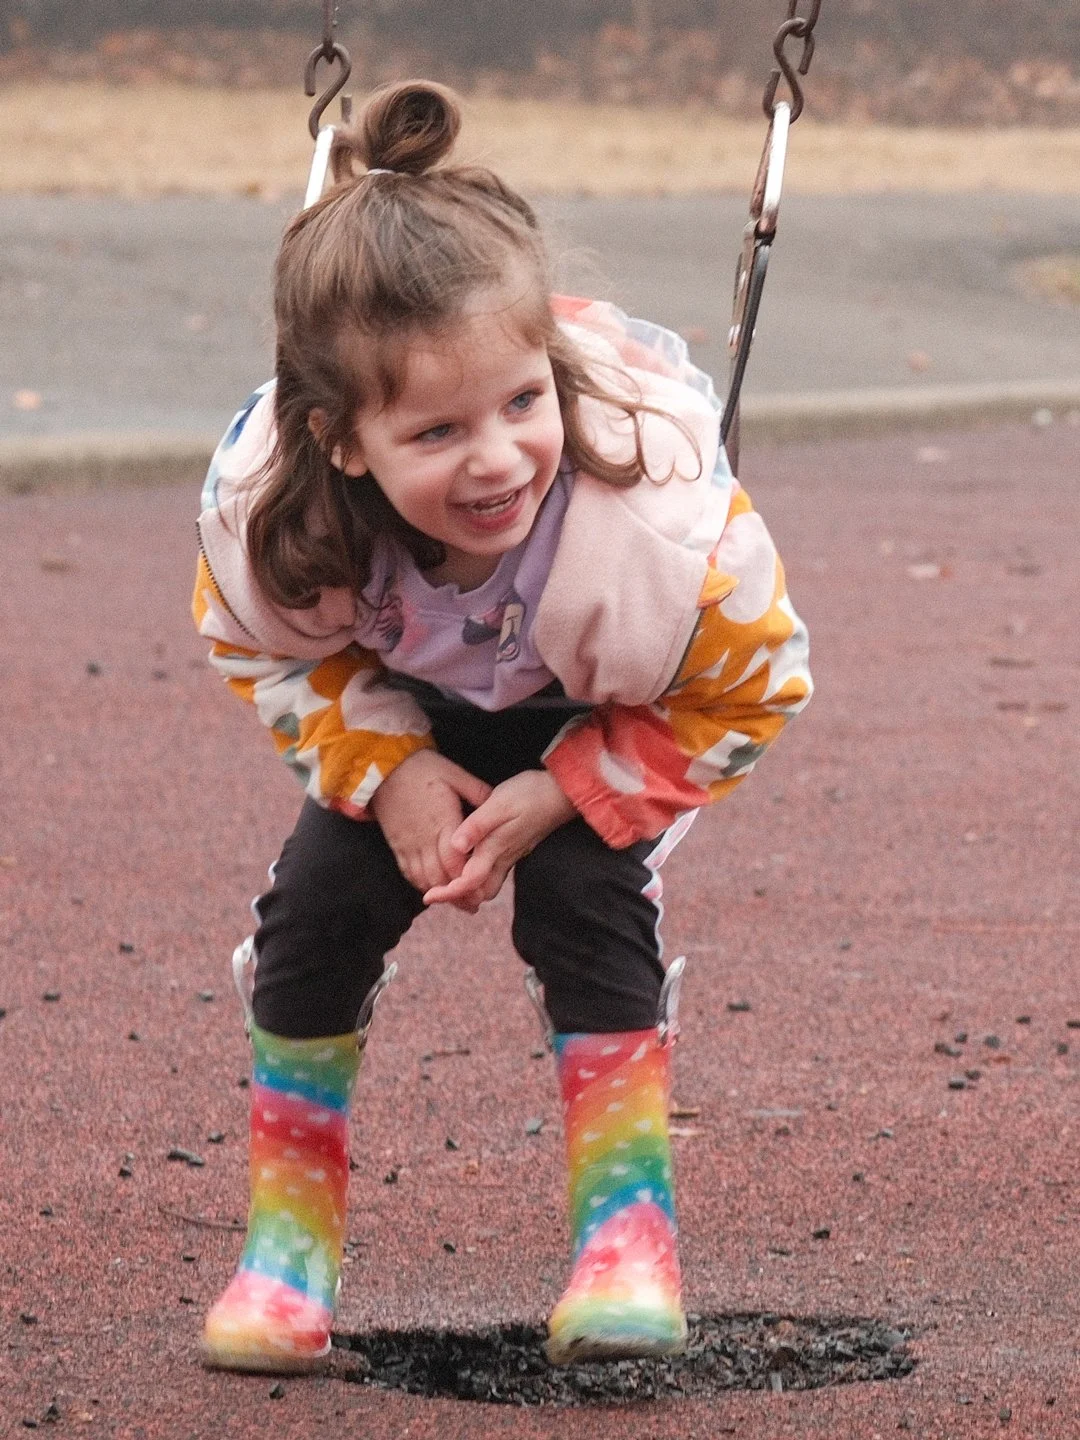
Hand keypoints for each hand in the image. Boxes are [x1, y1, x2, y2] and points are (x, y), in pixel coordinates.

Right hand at [370, 750, 491, 910]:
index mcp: (443, 822)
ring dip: (440, 894)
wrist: (382, 767)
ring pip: (424, 879)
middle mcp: (425, 838)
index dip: (467, 879)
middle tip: (473, 905)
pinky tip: (432, 890)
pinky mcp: (396, 845)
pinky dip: (421, 885)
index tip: (481, 889)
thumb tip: (498, 803)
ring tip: (457, 903)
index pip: (455, 861)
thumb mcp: (455, 774)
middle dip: (457, 895)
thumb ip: (478, 792)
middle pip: (440, 877)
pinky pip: (408, 873)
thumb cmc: (422, 768)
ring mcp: (408, 844)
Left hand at [423, 769, 575, 908]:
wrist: (561, 793)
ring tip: (446, 882)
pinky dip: (477, 877)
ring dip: (468, 890)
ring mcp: (510, 856)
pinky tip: (466, 864)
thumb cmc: (530, 794)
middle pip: (479, 893)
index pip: (469, 883)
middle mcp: (503, 858)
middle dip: (458, 898)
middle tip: (435, 891)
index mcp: (495, 849)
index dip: (448, 893)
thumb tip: (454, 846)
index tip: (428, 896)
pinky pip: (493, 874)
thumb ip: (477, 825)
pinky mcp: (513, 850)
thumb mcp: (499, 803)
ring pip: (488, 886)